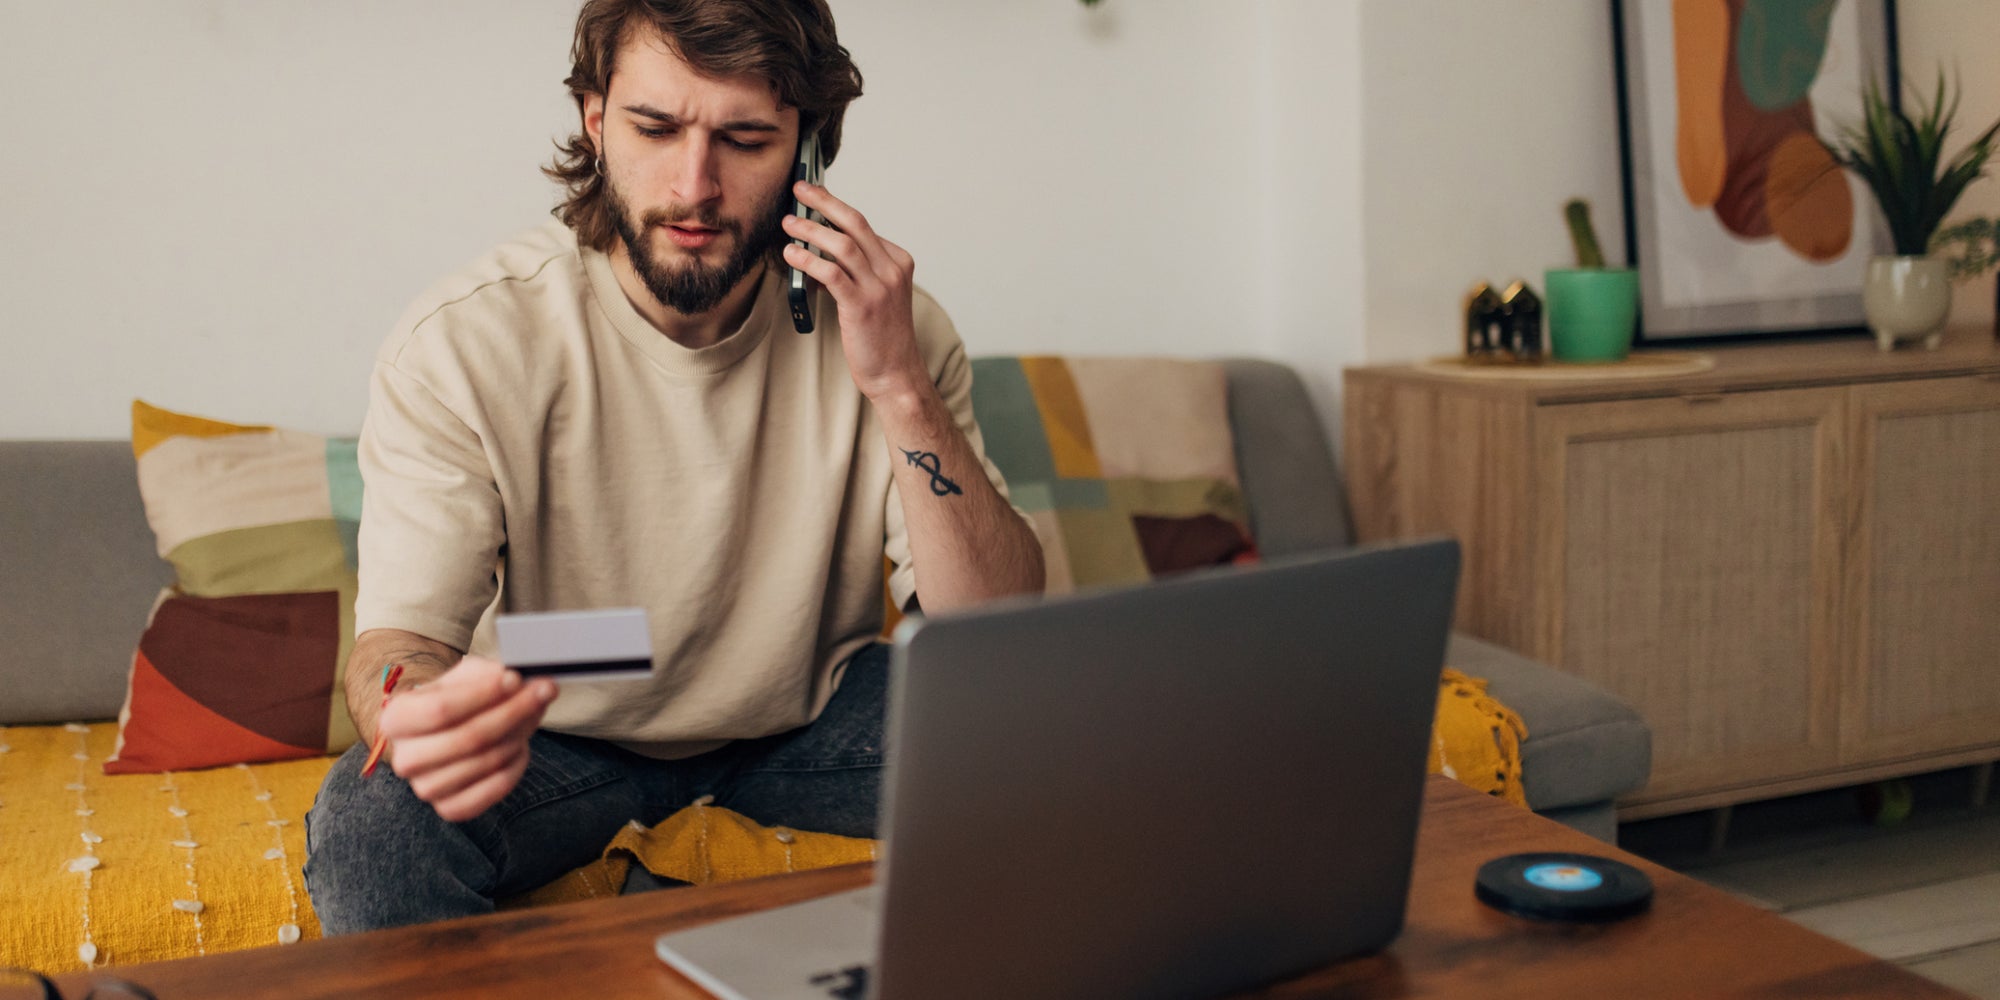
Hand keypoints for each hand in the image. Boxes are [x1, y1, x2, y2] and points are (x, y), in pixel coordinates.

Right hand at [378, 655, 557, 822]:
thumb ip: (487, 674)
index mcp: (396, 719)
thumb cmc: (456, 698)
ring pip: (486, 762)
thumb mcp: (465, 676)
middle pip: (468, 738)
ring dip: (519, 735)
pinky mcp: (450, 808)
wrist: (447, 730)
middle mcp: (405, 758)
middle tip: (544, 691)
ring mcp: (425, 788)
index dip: (483, 695)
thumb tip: (516, 679)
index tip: (516, 679)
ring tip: (531, 714)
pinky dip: (516, 766)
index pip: (441, 709)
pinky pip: (493, 789)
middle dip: (513, 712)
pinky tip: (521, 746)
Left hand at [781, 182, 927, 400]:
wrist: (896, 373)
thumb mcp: (876, 294)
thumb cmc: (882, 336)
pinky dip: (809, 260)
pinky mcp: (862, 306)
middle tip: (799, 189)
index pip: (862, 226)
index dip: (833, 208)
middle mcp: (892, 270)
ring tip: (788, 224)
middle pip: (855, 224)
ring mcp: (879, 287)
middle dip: (824, 201)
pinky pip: (832, 273)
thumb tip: (818, 251)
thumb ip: (854, 271)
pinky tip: (792, 255)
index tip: (813, 196)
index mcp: (898, 261)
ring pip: (842, 244)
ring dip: (811, 230)